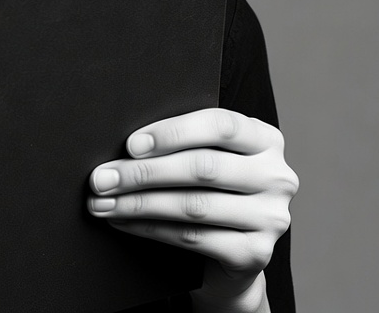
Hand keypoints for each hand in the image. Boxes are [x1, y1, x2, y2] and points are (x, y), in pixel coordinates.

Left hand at [87, 109, 297, 308]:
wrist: (230, 253)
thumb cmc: (207, 188)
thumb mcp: (204, 155)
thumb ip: (182, 141)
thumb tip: (123, 141)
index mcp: (264, 138)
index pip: (220, 125)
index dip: (172, 132)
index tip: (130, 144)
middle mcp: (277, 176)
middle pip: (202, 167)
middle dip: (142, 173)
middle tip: (101, 178)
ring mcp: (271, 218)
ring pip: (193, 205)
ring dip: (139, 204)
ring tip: (102, 202)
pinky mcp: (256, 254)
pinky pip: (193, 237)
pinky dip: (150, 229)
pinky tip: (123, 222)